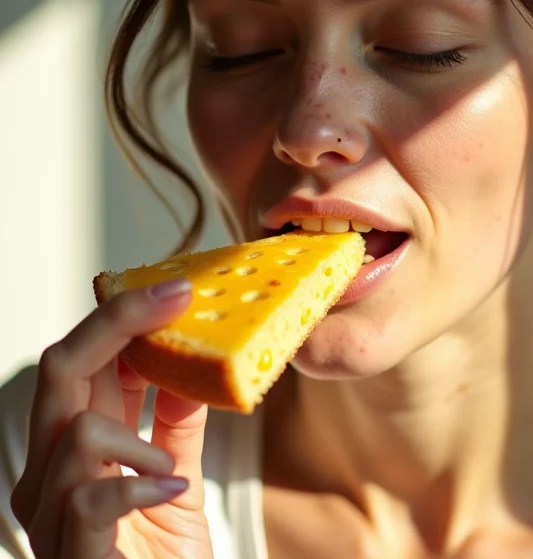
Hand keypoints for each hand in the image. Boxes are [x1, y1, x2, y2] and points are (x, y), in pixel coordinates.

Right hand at [10, 280, 214, 558]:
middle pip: (60, 371)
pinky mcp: (70, 555)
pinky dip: (139, 485)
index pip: (81, 363)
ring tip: (171, 469)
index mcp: (74, 449)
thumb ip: (176, 424)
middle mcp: (49, 476)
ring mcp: (50, 517)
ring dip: (136, 438)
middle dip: (117, 324)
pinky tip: (170, 491)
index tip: (176, 290)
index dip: (122, 317)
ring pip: (75, 432)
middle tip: (177, 299)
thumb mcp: (176, 478)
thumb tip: (192, 364)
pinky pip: (90, 498)